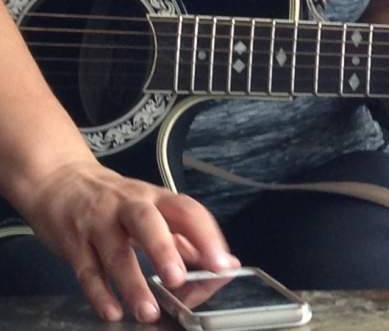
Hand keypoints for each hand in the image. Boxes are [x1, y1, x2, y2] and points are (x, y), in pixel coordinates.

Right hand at [20, 159, 237, 323]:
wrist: (60, 180)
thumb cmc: (115, 200)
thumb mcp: (153, 209)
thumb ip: (185, 236)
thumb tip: (224, 261)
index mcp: (156, 198)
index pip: (186, 211)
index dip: (206, 236)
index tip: (222, 263)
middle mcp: (128, 206)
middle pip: (147, 223)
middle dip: (164, 251)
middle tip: (179, 279)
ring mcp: (98, 224)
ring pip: (115, 253)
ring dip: (133, 284)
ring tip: (149, 312)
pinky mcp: (73, 243)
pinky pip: (86, 270)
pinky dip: (99, 293)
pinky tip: (112, 311)